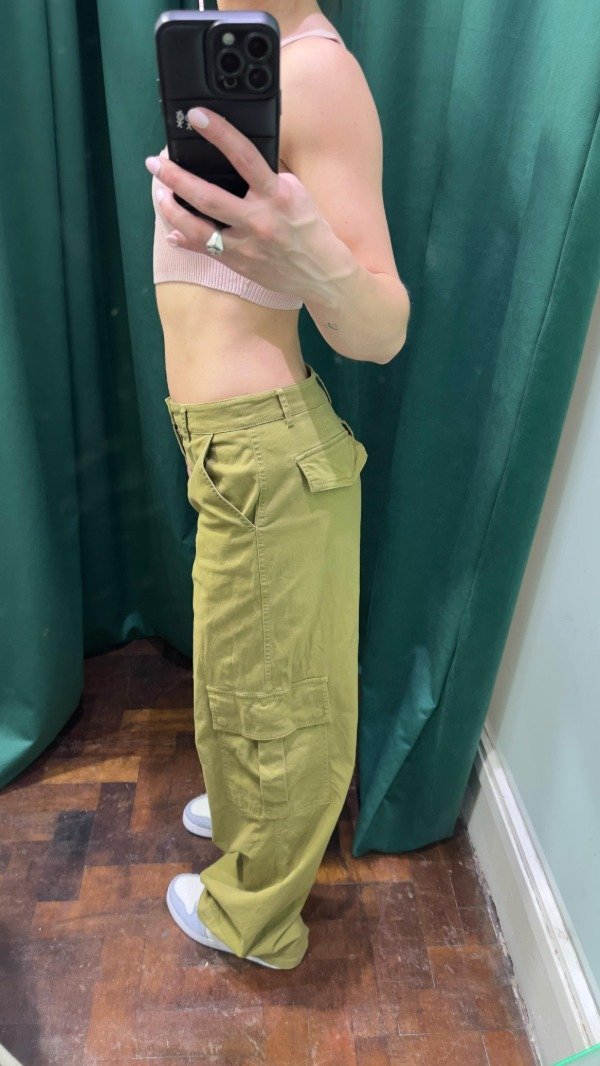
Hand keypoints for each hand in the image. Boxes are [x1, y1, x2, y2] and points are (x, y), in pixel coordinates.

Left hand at [145, 107, 330, 298]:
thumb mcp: (296, 193)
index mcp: (277, 195)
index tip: (197, 116)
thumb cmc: (309, 228)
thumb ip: (267, 178)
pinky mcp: (239, 264)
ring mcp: (246, 245)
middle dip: (176, 178)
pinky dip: (185, 239)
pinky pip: (205, 250)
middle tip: (155, 163)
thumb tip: (237, 161)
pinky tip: (172, 230)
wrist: (323, 273)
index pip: (244, 156)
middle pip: (208, 196)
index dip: (219, 133)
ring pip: (198, 228)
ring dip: (172, 209)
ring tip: (159, 194)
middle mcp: (258, 220)